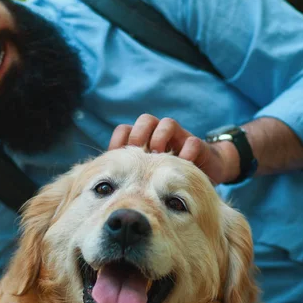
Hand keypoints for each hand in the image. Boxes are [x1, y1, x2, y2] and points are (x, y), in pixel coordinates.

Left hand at [108, 114, 239, 183]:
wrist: (202, 177)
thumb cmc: (166, 179)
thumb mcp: (144, 177)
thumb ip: (125, 176)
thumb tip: (100, 182)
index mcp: (143, 142)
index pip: (125, 130)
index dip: (119, 139)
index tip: (116, 154)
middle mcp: (159, 136)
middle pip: (145, 120)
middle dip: (139, 133)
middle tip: (137, 150)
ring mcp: (179, 139)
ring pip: (167, 123)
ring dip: (160, 137)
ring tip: (158, 153)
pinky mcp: (198, 147)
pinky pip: (193, 141)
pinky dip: (187, 150)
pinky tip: (182, 163)